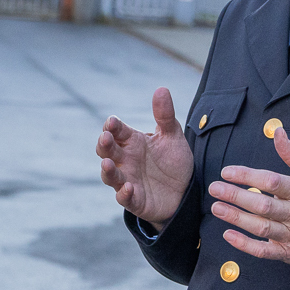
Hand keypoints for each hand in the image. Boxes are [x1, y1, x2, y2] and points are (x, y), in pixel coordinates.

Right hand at [96, 87, 194, 227]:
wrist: (186, 191)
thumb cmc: (173, 162)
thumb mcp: (172, 136)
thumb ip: (165, 115)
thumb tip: (161, 89)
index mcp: (132, 142)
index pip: (116, 131)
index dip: (112, 127)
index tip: (112, 122)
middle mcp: (125, 160)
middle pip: (107, 151)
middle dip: (104, 144)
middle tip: (106, 137)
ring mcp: (127, 180)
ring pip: (110, 175)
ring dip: (107, 170)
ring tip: (107, 163)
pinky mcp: (134, 200)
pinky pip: (125, 198)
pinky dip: (124, 194)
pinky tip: (128, 188)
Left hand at [209, 127, 289, 269]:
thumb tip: (277, 132)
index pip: (272, 182)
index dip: (247, 176)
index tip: (227, 172)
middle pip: (263, 205)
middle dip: (236, 196)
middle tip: (214, 188)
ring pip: (261, 228)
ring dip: (237, 218)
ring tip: (217, 208)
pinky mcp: (287, 252)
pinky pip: (264, 251)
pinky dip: (245, 245)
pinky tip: (228, 235)